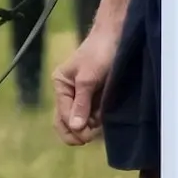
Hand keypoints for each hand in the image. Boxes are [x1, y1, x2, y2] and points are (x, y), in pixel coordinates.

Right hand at [52, 28, 118, 145]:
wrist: (117, 37)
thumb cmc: (99, 54)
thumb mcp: (88, 79)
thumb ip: (81, 104)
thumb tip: (75, 127)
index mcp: (61, 85)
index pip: (62, 113)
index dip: (72, 127)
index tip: (86, 138)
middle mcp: (69, 91)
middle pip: (64, 119)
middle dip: (74, 131)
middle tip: (88, 140)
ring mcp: (83, 94)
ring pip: (79, 119)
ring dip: (88, 127)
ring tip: (99, 128)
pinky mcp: (96, 95)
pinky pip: (92, 114)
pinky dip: (96, 121)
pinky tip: (103, 123)